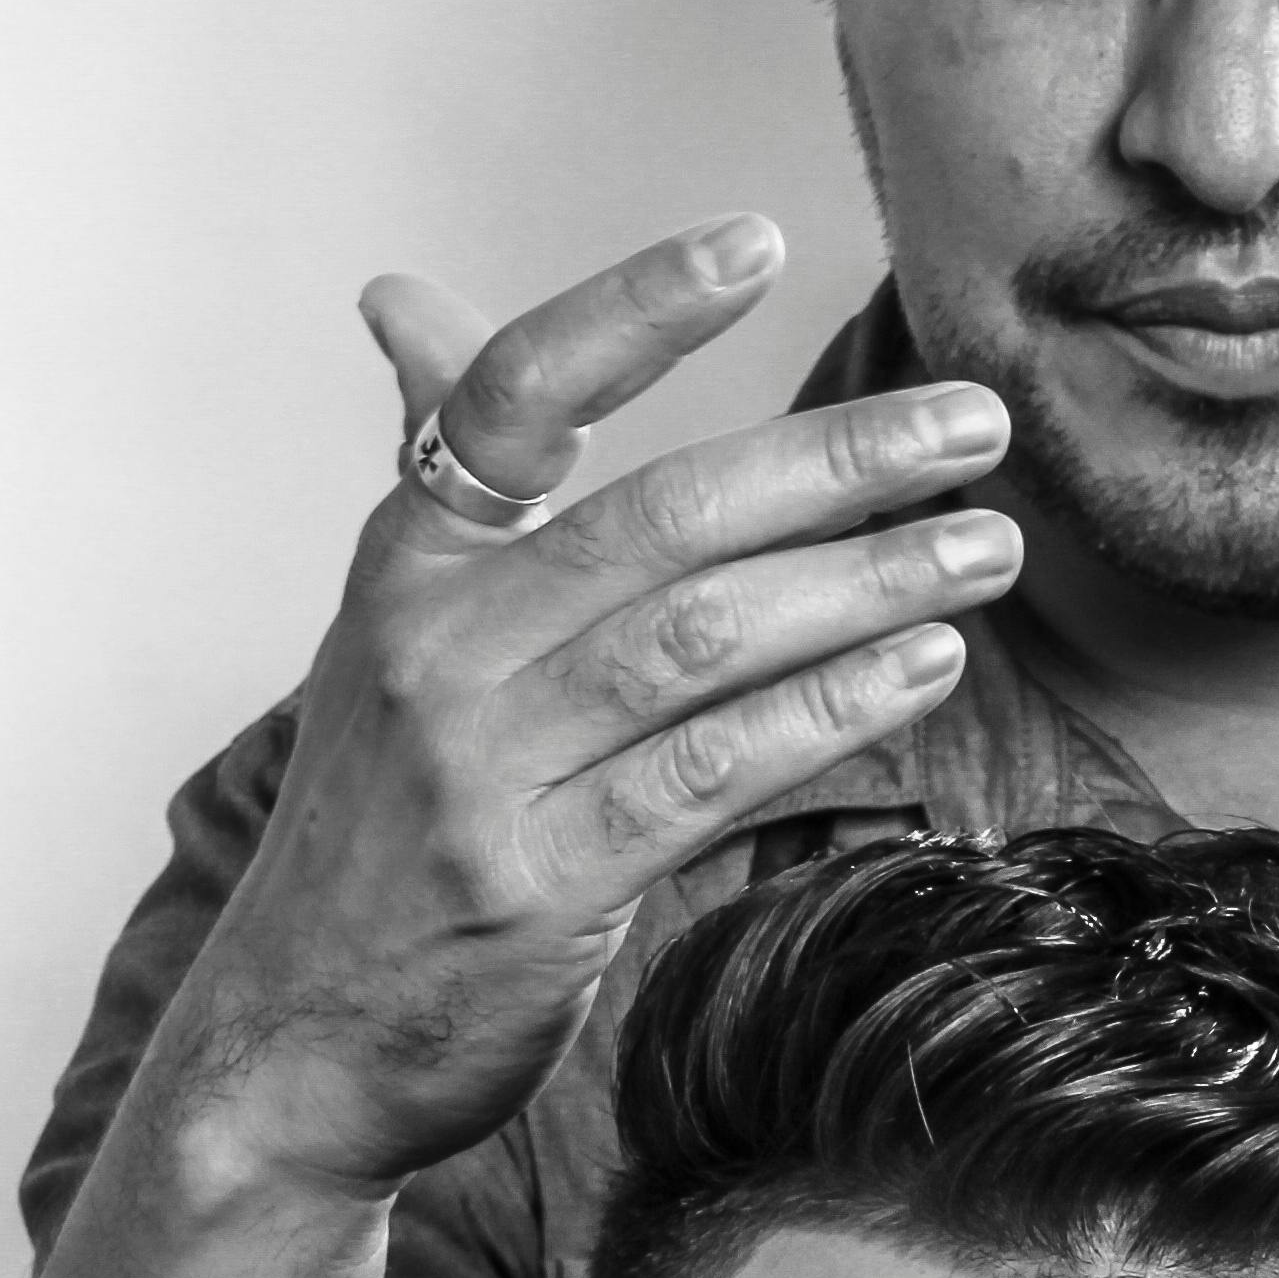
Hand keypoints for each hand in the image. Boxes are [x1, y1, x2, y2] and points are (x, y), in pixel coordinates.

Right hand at [169, 218, 1021, 1195]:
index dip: (633, 310)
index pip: (520, 396)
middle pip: (665, 518)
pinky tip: (923, 669)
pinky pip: (713, 772)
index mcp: (408, 563)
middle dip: (838, 462)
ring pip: (706, 640)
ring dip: (869, 584)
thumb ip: (447, 486)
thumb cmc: (379, 828)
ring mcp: (484, 767)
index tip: (753, 240)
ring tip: (987, 549)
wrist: (291, 1036)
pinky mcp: (544, 883)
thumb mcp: (386, 639)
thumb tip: (406, 303)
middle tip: (977, 426)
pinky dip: (829, 710)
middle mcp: (436, 646)